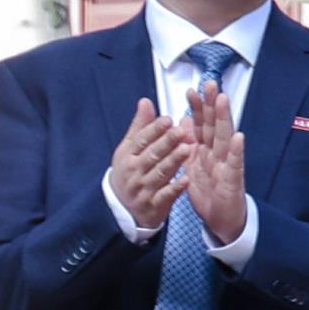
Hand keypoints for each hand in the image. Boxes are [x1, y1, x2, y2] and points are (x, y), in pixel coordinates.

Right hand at [105, 104, 191, 234]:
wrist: (121, 208)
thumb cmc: (130, 172)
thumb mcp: (129, 149)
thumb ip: (140, 127)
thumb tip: (146, 101)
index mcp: (127, 156)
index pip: (141, 140)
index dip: (154, 130)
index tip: (168, 119)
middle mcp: (134, 171)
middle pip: (151, 155)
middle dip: (166, 142)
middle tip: (181, 131)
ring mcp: (143, 189)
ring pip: (159, 173)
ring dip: (172, 162)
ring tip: (186, 149)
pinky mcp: (153, 205)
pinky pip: (165, 196)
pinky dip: (175, 188)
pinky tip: (186, 180)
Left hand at [179, 81, 251, 245]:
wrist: (222, 220)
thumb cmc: (209, 192)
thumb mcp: (193, 165)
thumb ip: (189, 143)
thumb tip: (182, 121)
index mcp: (206, 150)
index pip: (201, 124)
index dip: (197, 108)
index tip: (191, 90)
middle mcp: (218, 153)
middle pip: (215, 125)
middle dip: (212, 104)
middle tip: (210, 83)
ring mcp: (227, 164)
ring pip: (225, 138)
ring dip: (225, 119)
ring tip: (223, 100)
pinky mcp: (233, 180)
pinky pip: (235, 164)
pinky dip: (237, 151)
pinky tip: (238, 137)